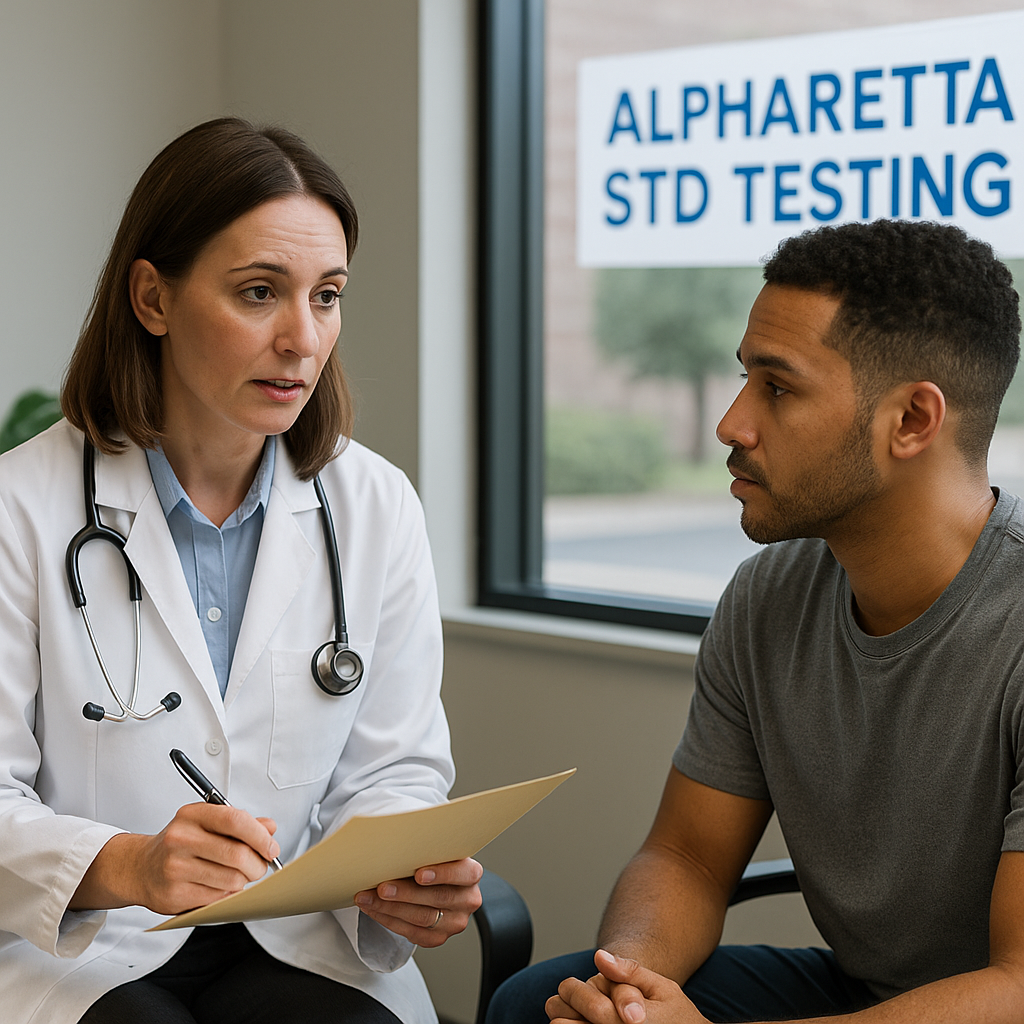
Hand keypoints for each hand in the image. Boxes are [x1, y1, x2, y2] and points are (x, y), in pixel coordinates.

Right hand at [71, 802, 279, 914]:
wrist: (140, 868)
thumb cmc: (180, 844)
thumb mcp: (207, 823)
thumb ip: (241, 824)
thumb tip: (270, 828)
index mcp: (192, 815)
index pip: (235, 820)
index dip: (260, 836)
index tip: (271, 847)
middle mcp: (180, 839)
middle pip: (237, 854)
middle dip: (257, 864)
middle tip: (260, 866)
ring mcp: (175, 868)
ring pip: (231, 880)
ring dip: (243, 881)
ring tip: (237, 875)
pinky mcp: (174, 895)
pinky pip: (218, 898)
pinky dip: (228, 894)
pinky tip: (219, 886)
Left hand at [353, 856, 482, 946]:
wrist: (435, 886)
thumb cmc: (433, 864)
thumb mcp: (436, 853)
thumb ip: (425, 851)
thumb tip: (395, 844)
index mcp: (471, 874)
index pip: (463, 874)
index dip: (442, 874)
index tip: (418, 874)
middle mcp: (468, 900)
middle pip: (437, 898)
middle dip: (405, 893)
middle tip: (382, 887)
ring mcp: (454, 922)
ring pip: (422, 918)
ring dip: (391, 908)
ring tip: (369, 898)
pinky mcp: (438, 938)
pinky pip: (412, 933)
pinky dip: (389, 920)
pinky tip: (374, 910)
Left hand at [547, 949, 707, 1023]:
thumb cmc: (678, 1016)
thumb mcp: (663, 988)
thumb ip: (630, 972)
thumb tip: (599, 956)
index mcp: (637, 1022)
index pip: (596, 1009)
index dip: (576, 994)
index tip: (565, 985)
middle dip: (565, 1011)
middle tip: (556, 1000)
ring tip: (559, 1015)